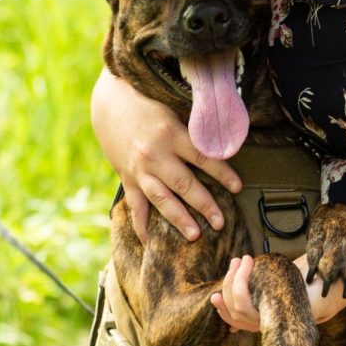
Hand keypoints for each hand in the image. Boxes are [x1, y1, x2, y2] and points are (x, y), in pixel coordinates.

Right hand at [90, 66, 241, 242]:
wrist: (108, 103)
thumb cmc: (148, 104)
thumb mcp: (172, 111)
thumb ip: (192, 131)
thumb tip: (222, 144)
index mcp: (171, 134)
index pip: (202, 157)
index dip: (222, 173)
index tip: (237, 187)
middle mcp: (155, 155)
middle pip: (184, 184)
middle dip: (204, 205)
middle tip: (220, 223)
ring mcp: (139, 169)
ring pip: (162, 199)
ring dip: (178, 219)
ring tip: (194, 236)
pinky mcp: (127, 178)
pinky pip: (135, 206)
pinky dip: (141, 225)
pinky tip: (150, 242)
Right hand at [209, 253, 345, 328]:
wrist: (336, 282)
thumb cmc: (313, 280)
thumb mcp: (283, 280)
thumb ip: (264, 283)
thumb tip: (246, 278)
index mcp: (268, 319)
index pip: (237, 321)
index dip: (223, 310)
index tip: (214, 295)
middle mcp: (269, 324)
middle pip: (234, 313)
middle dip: (227, 286)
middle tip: (235, 262)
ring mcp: (274, 321)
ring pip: (239, 308)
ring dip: (234, 280)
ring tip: (242, 260)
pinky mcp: (279, 315)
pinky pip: (250, 306)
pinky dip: (243, 283)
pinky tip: (249, 265)